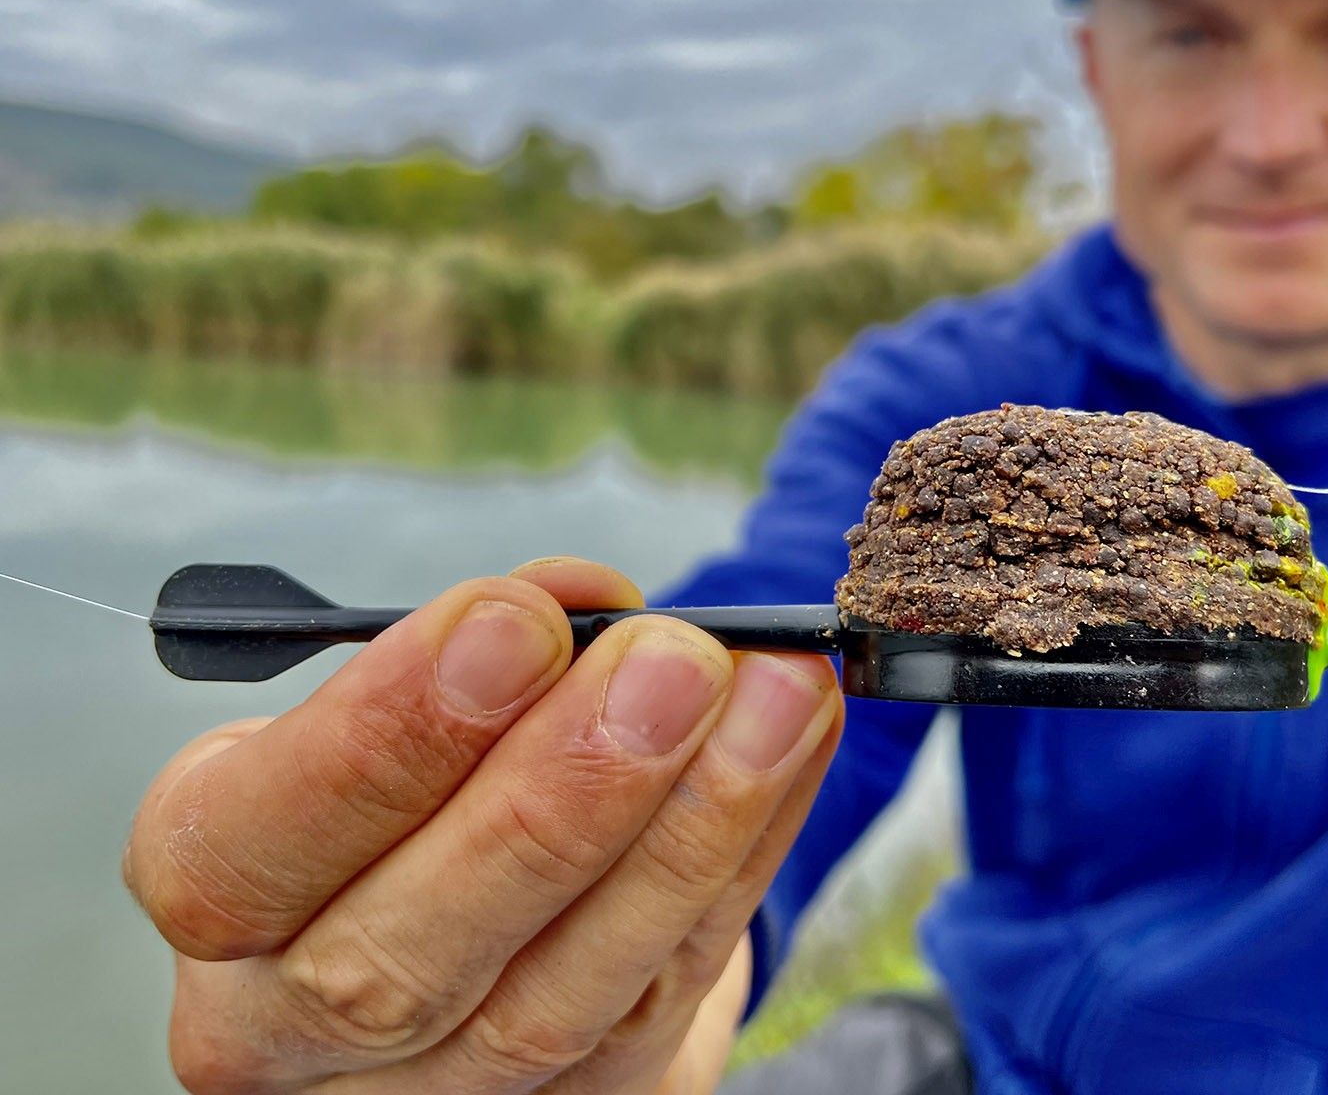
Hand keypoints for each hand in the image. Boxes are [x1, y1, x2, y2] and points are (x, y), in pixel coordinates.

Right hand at [122, 556, 841, 1093]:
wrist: (477, 895)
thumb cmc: (420, 761)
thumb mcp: (408, 685)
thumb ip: (487, 643)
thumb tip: (592, 601)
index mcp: (213, 884)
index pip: (246, 845)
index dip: (383, 736)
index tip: (514, 621)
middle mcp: (287, 1024)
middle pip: (398, 958)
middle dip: (557, 793)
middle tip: (675, 663)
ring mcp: (429, 1092)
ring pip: (551, 1000)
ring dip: (687, 831)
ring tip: (778, 694)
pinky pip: (661, 996)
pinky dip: (741, 859)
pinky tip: (794, 748)